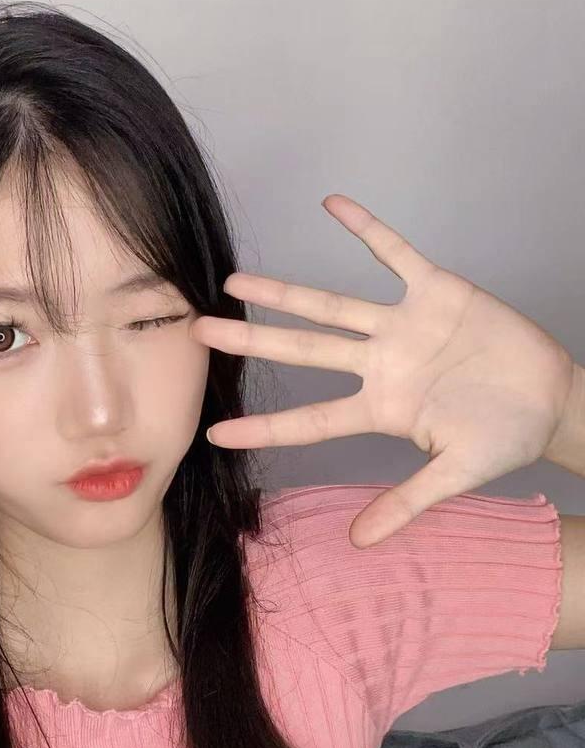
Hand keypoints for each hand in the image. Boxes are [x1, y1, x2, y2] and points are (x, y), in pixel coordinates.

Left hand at [190, 194, 575, 547]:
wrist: (551, 399)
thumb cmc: (503, 437)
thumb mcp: (454, 475)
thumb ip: (406, 503)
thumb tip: (359, 542)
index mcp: (380, 408)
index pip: (310, 421)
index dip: (264, 426)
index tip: (214, 433)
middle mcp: (379, 364)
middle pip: (302, 351)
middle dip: (251, 342)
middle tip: (197, 333)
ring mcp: (402, 326)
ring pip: (331, 304)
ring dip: (285, 293)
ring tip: (236, 282)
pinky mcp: (435, 292)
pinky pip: (396, 254)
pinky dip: (368, 231)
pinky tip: (333, 205)